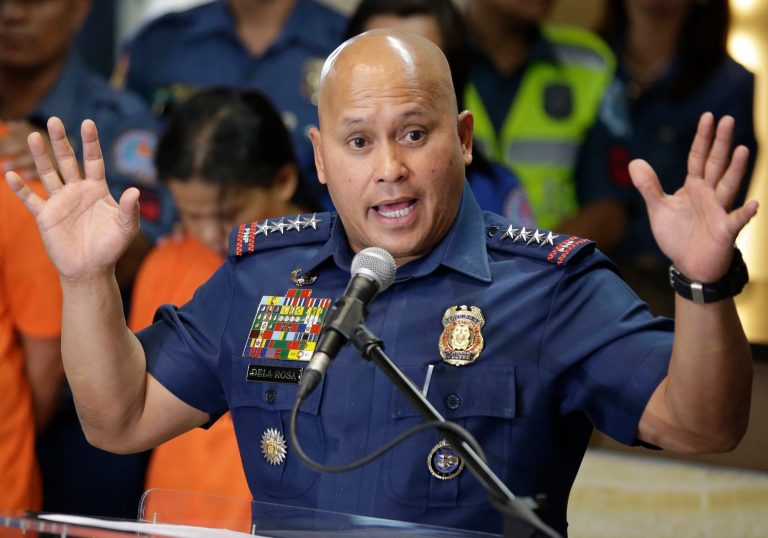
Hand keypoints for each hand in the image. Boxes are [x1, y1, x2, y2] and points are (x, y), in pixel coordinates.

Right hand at [3, 117, 139, 280]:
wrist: (90, 269)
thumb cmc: (111, 247)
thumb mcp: (126, 228)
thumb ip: (130, 209)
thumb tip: (134, 191)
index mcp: (97, 190)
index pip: (94, 160)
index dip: (91, 142)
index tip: (88, 122)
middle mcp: (77, 191)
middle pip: (67, 160)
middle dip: (61, 141)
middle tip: (54, 120)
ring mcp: (60, 202)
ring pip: (48, 174)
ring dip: (41, 156)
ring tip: (34, 136)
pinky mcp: (45, 216)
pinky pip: (30, 199)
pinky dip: (20, 188)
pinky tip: (10, 174)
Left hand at [629, 113, 757, 281]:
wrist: (689, 265)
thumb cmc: (678, 235)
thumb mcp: (659, 209)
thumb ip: (649, 186)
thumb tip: (634, 161)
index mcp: (694, 187)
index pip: (698, 157)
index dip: (702, 138)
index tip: (708, 116)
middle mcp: (709, 194)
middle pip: (716, 164)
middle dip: (721, 143)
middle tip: (728, 119)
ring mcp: (719, 211)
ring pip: (728, 186)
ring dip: (735, 169)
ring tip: (742, 149)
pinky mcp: (725, 230)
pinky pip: (736, 220)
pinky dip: (745, 213)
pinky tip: (754, 204)